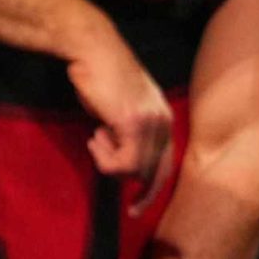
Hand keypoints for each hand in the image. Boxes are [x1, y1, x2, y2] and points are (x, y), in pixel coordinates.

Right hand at [67, 32, 175, 205]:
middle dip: (143, 194)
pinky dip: (105, 157)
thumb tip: (125, 164)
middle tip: (131, 209)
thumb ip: (127, 135)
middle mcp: (164, 122)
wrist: (92, 49)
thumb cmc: (100, 77)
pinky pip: (122, 161)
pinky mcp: (133, 123)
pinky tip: (96, 135)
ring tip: (97, 138)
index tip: (140, 206)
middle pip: (157, 173)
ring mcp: (151, 123)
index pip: (167, 164)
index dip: (154, 188)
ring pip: (136, 171)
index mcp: (165, 119)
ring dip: (110, 163)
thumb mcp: (120, 110)